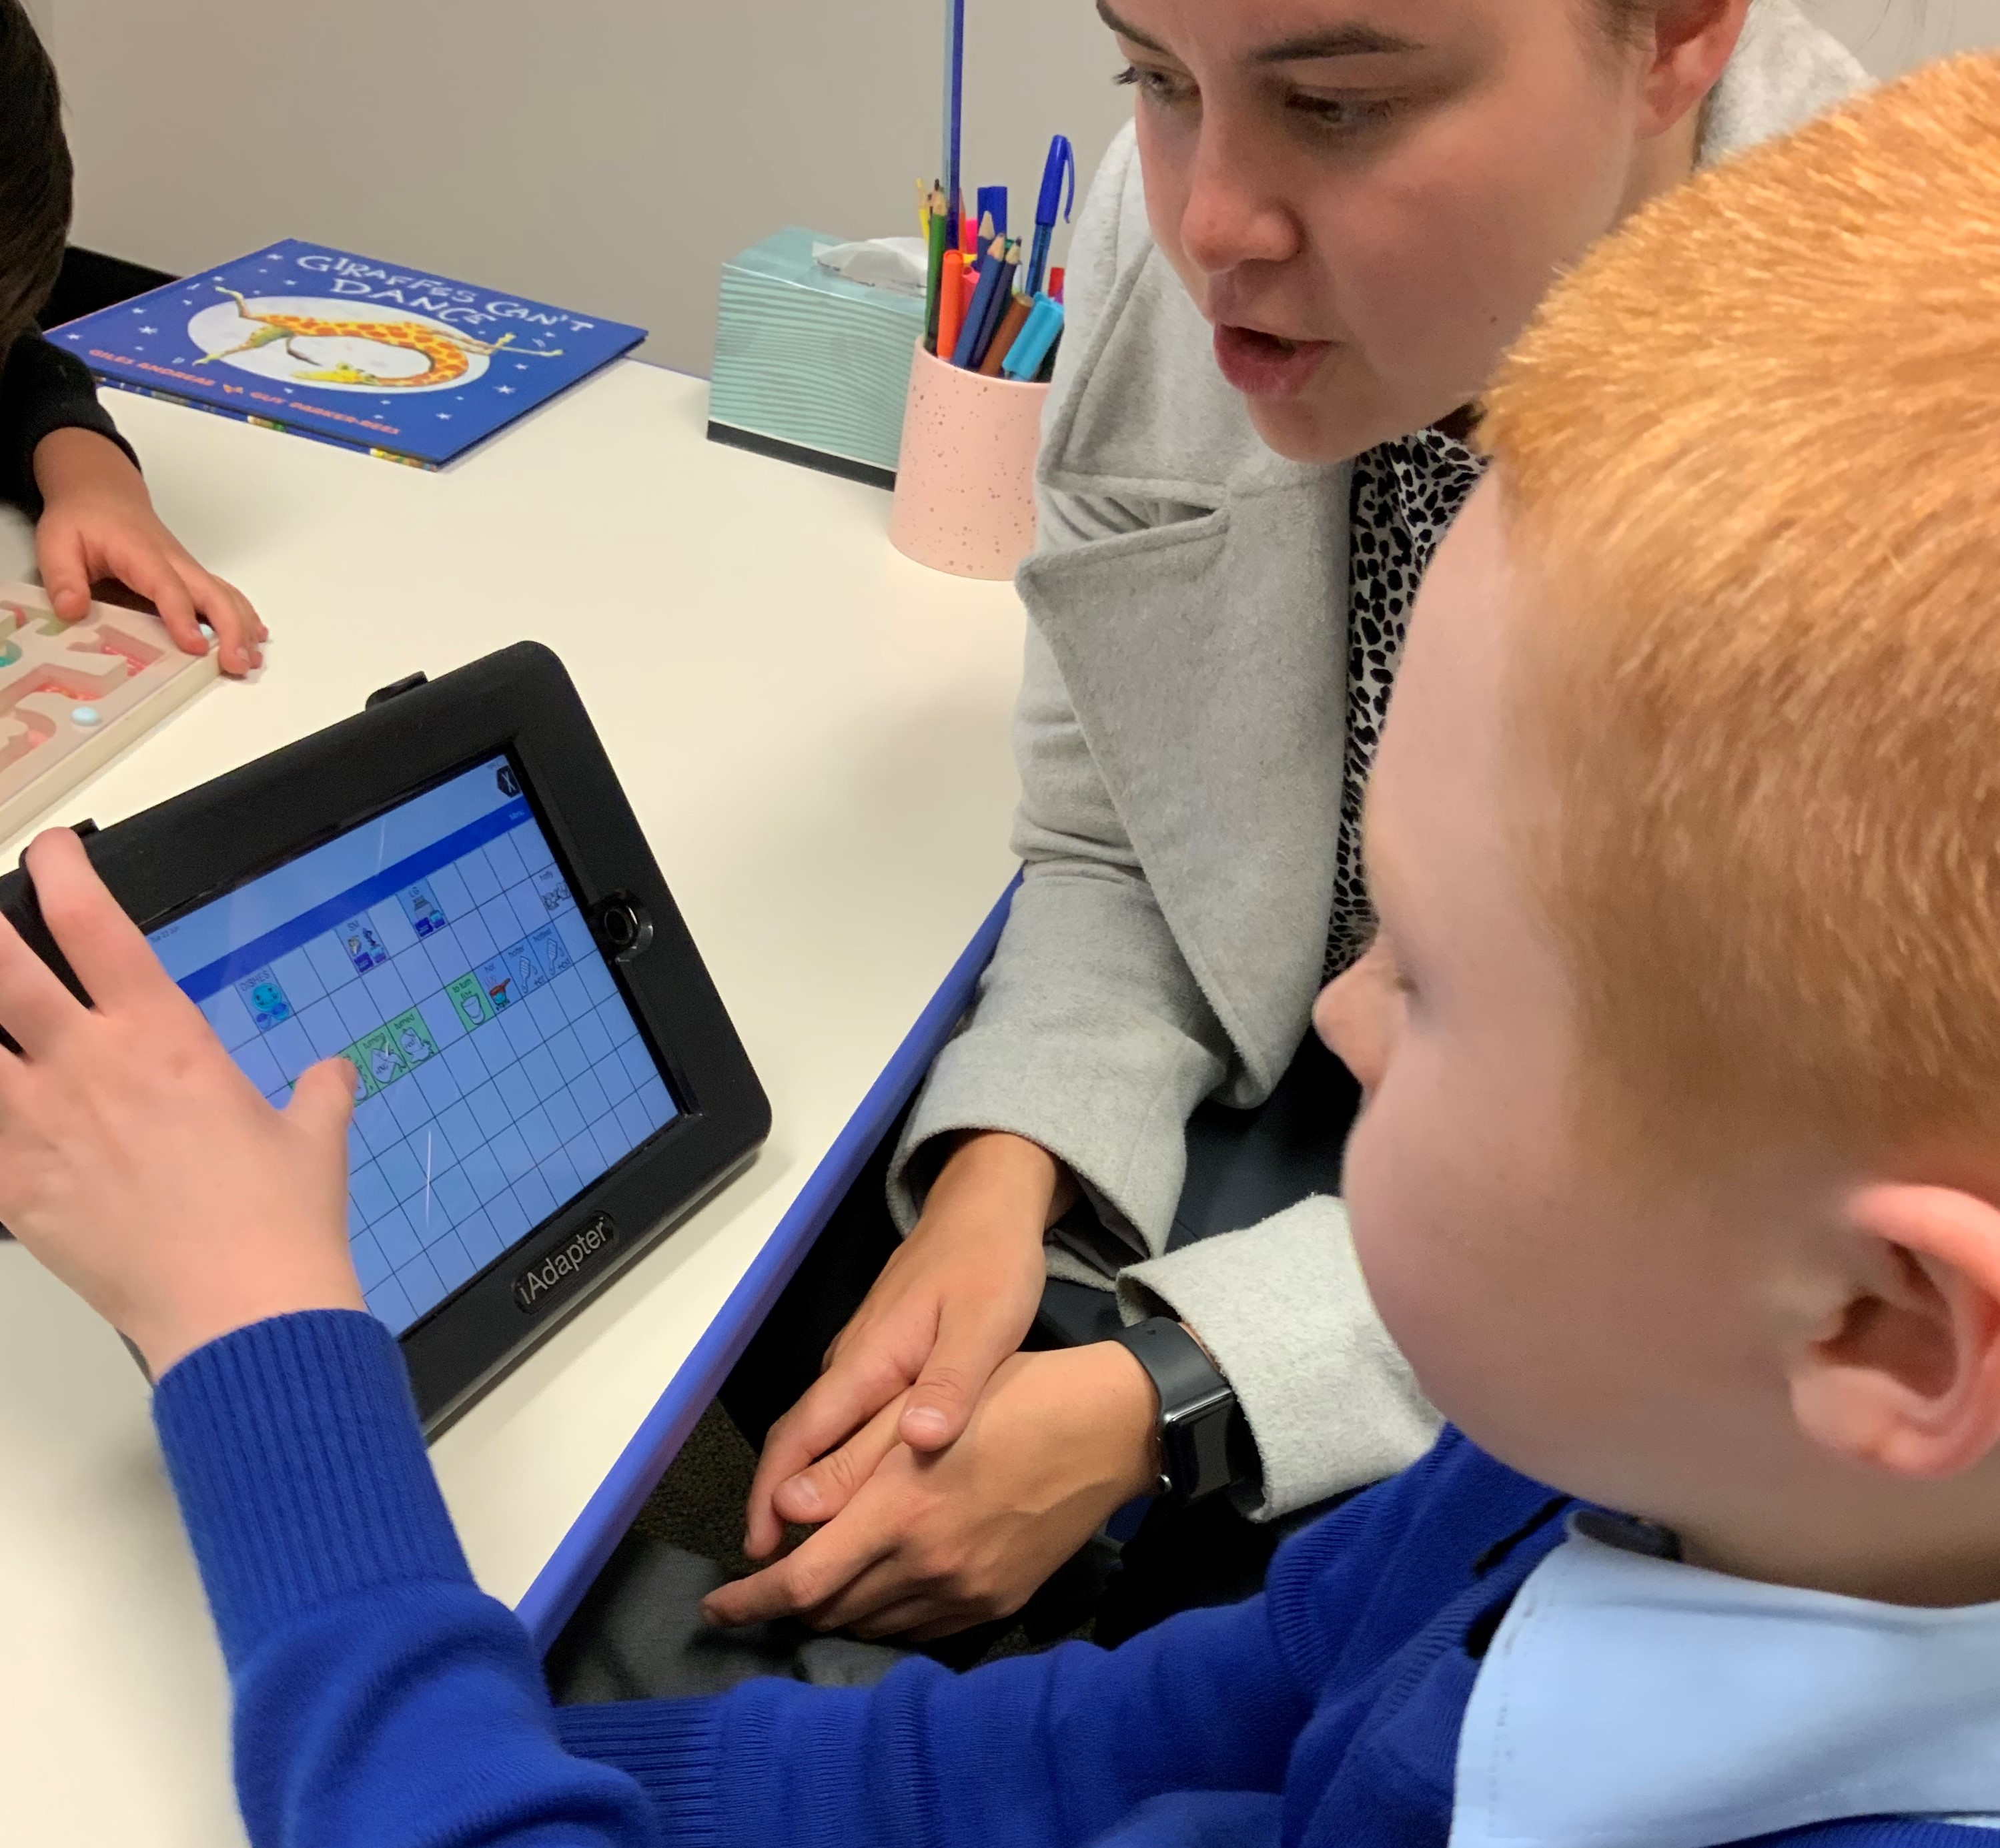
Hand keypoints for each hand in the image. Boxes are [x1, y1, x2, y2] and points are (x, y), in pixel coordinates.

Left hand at [0, 829, 360, 1375]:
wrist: (241, 1311)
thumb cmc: (279, 1221)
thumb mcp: (313, 1138)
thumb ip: (317, 1090)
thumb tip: (329, 1073)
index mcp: (163, 1037)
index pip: (92, 921)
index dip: (62, 870)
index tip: (53, 854)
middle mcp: (88, 1066)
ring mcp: (37, 1127)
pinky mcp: (10, 1189)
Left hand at [32, 427, 265, 675]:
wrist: (102, 496)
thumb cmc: (83, 521)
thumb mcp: (57, 543)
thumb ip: (63, 578)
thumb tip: (72, 610)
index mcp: (142, 554)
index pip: (168, 587)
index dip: (183, 617)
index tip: (195, 645)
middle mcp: (175, 562)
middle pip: (213, 594)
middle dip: (230, 630)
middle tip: (236, 663)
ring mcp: (189, 570)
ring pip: (226, 597)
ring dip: (243, 628)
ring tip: (250, 661)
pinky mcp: (194, 578)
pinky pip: (227, 596)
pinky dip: (244, 618)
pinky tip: (255, 639)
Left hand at [704, 1343, 1159, 1639]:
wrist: (1106, 1429)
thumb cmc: (1012, 1398)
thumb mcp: (919, 1413)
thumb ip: (847, 1465)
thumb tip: (781, 1512)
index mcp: (900, 1515)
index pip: (802, 1583)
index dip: (751, 1600)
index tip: (718, 1604)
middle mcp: (927, 1567)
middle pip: (832, 1610)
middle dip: (791, 1600)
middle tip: (772, 1576)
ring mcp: (965, 1592)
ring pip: (873, 1624)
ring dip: (838, 1607)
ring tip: (827, 1574)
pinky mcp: (995, 1602)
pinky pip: (920, 1627)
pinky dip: (887, 1612)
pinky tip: (885, 1583)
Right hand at [742, 1131, 1068, 1558]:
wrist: (986, 1208)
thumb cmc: (988, 1263)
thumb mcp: (985, 1324)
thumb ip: (951, 1383)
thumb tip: (917, 1443)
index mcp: (870, 1360)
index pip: (802, 1436)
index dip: (774, 1496)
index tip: (761, 1552)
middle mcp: (853, 1363)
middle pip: (800, 1442)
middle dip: (779, 1506)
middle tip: (777, 1572)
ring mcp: (864, 1360)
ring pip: (823, 1433)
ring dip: (810, 1489)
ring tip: (817, 1550)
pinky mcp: (883, 1358)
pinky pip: (847, 1420)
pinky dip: (840, 1464)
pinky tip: (861, 1495)